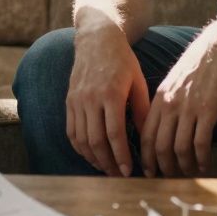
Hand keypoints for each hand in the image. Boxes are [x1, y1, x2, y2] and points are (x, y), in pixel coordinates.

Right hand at [65, 24, 150, 176]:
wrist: (96, 39)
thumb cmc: (122, 60)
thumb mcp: (138, 81)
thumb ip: (142, 110)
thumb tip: (148, 139)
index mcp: (111, 94)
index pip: (115, 134)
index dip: (122, 156)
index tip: (130, 171)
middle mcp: (90, 98)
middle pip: (96, 141)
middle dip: (109, 163)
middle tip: (120, 176)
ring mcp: (76, 100)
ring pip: (81, 139)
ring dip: (94, 159)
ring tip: (107, 169)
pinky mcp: (69, 101)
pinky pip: (71, 131)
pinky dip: (80, 148)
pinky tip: (91, 156)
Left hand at [140, 25, 216, 177]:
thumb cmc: (197, 68)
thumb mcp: (172, 83)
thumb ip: (164, 105)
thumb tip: (158, 129)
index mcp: (158, 100)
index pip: (145, 136)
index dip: (146, 158)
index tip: (149, 172)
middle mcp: (170, 106)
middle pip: (160, 146)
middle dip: (163, 167)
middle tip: (168, 178)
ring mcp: (188, 109)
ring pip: (180, 148)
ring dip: (183, 165)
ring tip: (189, 172)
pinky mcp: (208, 111)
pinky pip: (201, 143)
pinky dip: (201, 158)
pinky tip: (205, 164)